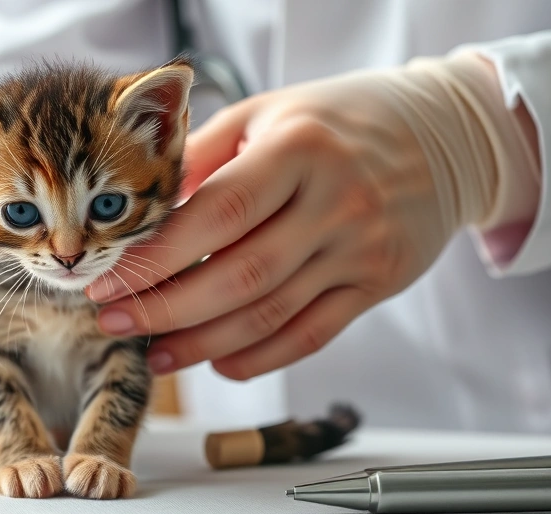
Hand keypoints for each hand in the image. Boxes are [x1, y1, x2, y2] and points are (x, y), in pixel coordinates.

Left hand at [88, 55, 526, 380]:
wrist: (443, 136)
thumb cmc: (337, 121)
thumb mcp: (267, 112)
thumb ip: (202, 153)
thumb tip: (138, 205)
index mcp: (299, 150)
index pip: (217, 215)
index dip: (156, 257)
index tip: (107, 281)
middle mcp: (334, 203)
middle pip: (238, 277)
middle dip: (166, 310)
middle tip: (115, 323)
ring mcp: (360, 250)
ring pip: (270, 316)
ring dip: (203, 345)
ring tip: (156, 354)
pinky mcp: (376, 285)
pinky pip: (311, 336)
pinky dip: (260, 358)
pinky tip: (219, 363)